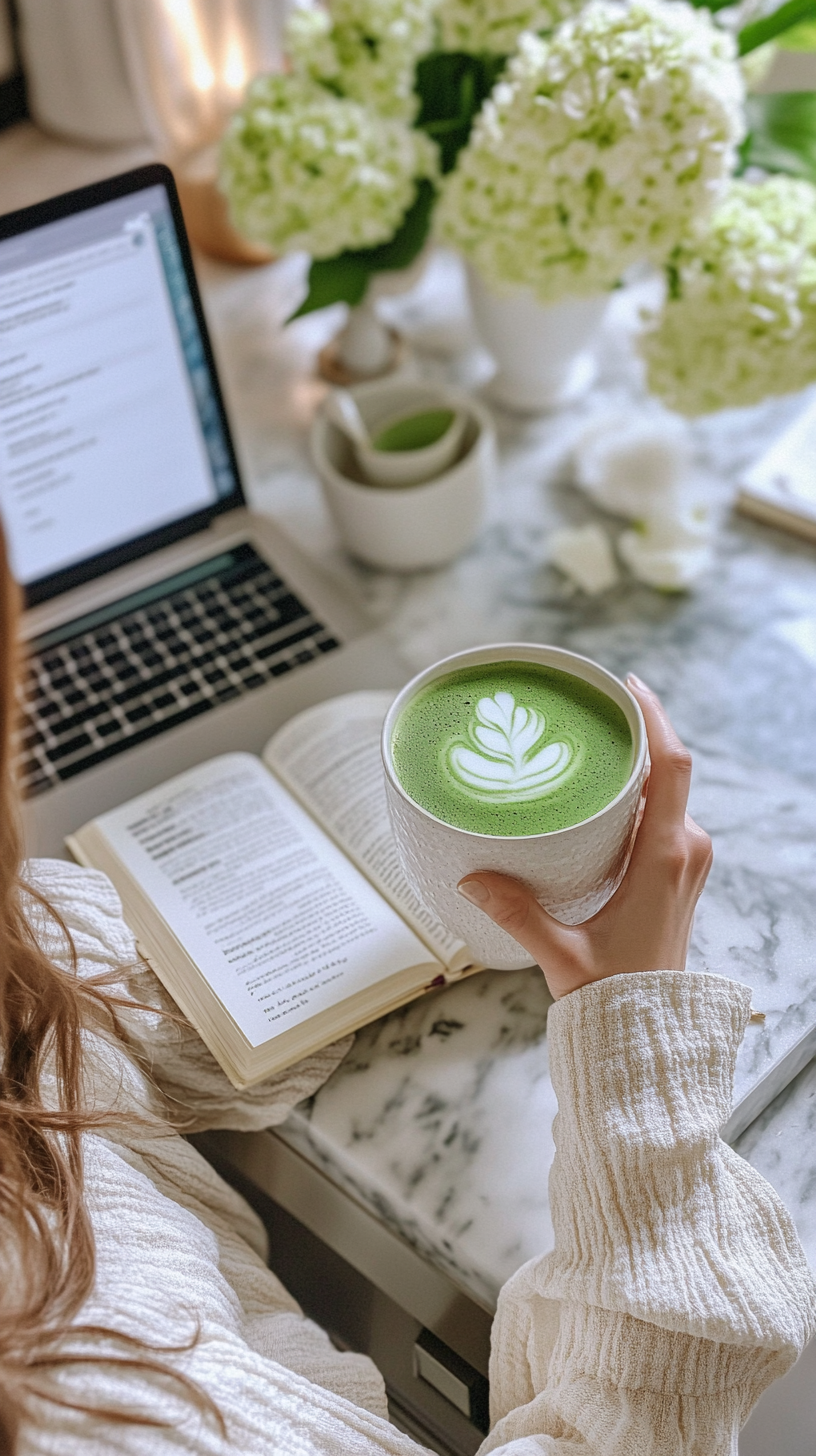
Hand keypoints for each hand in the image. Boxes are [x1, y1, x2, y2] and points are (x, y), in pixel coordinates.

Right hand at [457, 675, 712, 998]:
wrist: (651, 1034)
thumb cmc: (615, 995)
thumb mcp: (560, 953)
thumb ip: (517, 912)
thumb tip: (471, 878)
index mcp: (664, 858)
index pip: (672, 768)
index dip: (655, 718)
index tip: (627, 685)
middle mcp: (683, 851)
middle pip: (669, 770)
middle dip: (634, 734)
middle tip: (590, 709)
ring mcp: (685, 862)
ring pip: (666, 793)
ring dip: (636, 765)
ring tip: (590, 742)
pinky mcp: (677, 874)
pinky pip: (664, 815)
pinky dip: (638, 794)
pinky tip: (602, 791)